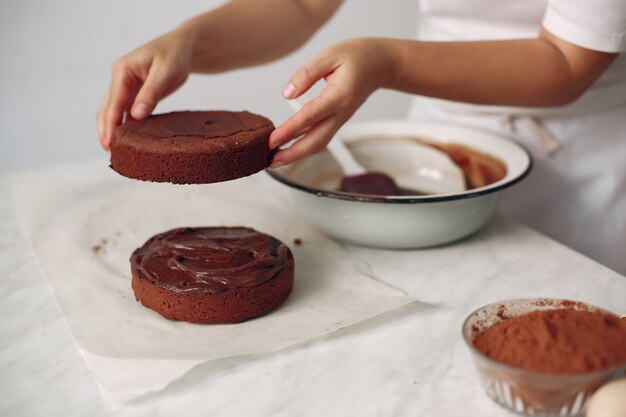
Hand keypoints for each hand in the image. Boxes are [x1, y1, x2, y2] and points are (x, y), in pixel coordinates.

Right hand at [97, 27, 194, 149]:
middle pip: (107, 108)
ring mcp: (124, 85)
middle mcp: (119, 78)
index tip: (109, 143)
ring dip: (111, 128)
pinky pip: (124, 110)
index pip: (113, 102)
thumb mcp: (165, 72)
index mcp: (122, 70)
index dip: (110, 124)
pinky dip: (123, 124)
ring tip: (114, 150)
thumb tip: (136, 116)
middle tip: (109, 152)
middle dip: (106, 130)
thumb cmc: (174, 55)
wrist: (182, 47)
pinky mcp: (133, 92)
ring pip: (113, 110)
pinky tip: (126, 139)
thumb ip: (151, 94)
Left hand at [269, 38, 393, 166]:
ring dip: (297, 154)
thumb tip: (287, 93)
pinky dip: (304, 146)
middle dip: (292, 154)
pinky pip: (321, 137)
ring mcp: (340, 119)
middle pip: (316, 141)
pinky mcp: (337, 120)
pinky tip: (289, 147)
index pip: (309, 117)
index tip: (271, 140)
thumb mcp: (330, 54)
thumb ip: (307, 73)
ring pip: (319, 143)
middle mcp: (341, 112)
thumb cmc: (358, 56)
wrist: (382, 65)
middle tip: (270, 162)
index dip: (289, 131)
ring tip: (275, 160)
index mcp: (339, 96)